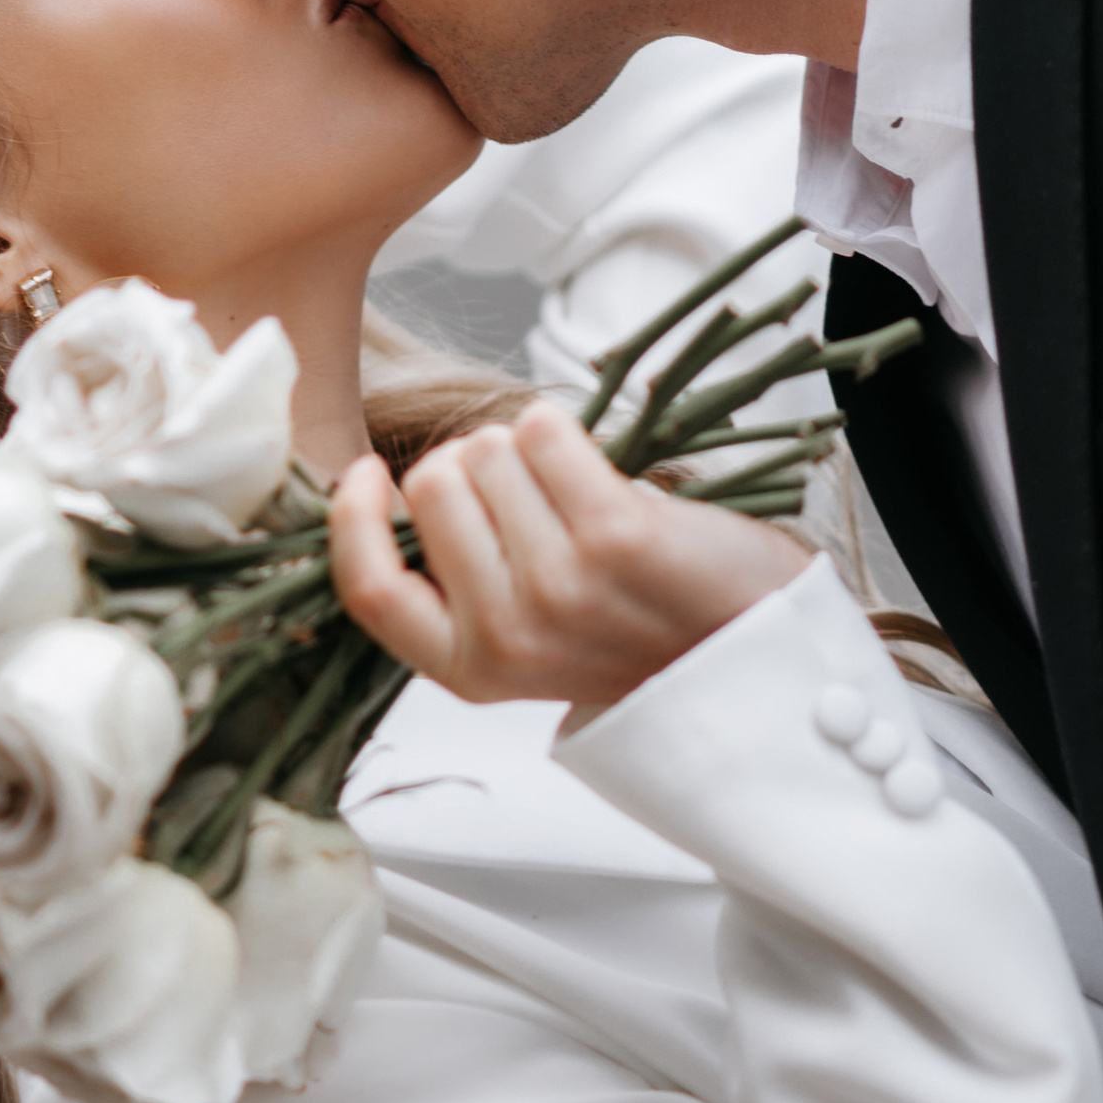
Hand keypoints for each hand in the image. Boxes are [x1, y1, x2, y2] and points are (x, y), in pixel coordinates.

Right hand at [329, 400, 808, 716]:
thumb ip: (459, 585)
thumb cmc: (636, 628)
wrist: (749, 647)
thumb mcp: (524, 639)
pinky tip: (597, 469)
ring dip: (525, 448)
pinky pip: (544, 432)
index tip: (366, 474)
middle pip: (430, 487)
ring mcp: (559, 586)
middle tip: (531, 497)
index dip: (353, 518)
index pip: (370, 590)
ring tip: (574, 494)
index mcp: (470, 670)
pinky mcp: (614, 536)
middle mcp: (506, 636)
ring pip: (487, 451)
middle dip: (470, 465)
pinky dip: (564, 431)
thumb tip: (392, 489)